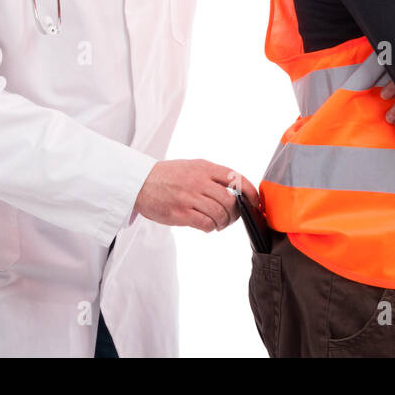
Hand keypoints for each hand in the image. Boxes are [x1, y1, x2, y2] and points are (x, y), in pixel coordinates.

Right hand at [132, 159, 257, 232]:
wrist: (140, 182)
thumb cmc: (168, 176)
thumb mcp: (193, 166)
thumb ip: (214, 175)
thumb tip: (237, 190)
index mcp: (205, 168)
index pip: (237, 179)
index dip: (250, 193)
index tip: (254, 203)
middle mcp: (199, 181)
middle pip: (231, 201)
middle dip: (235, 214)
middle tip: (230, 218)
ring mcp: (190, 197)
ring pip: (220, 214)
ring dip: (223, 223)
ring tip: (217, 224)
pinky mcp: (181, 213)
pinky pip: (206, 224)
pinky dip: (210, 228)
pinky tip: (206, 226)